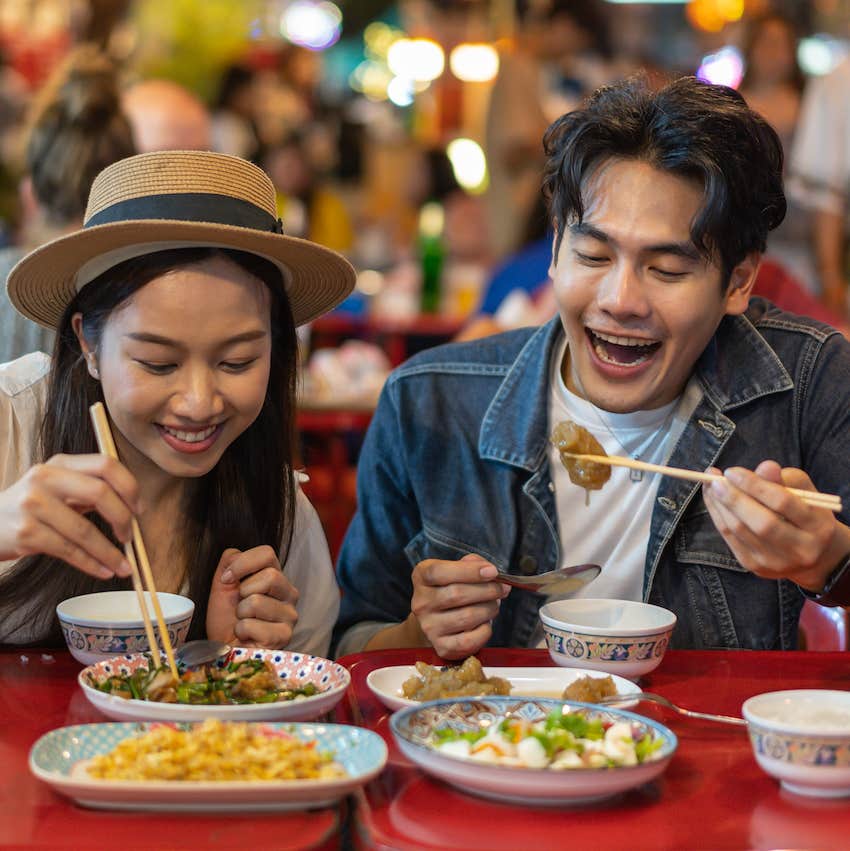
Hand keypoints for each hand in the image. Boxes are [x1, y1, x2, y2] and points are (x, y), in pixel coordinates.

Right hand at [0, 454, 136, 578]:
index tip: (139, 508)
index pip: (106, 464)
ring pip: (85, 530)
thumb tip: (131, 508)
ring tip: (124, 567)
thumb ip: (89, 490)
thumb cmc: (31, 507)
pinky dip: (91, 564)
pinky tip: (104, 571)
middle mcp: (45, 478)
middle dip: (123, 519)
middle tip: (130, 537)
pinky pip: (69, 551)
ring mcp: (33, 505)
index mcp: (60, 463)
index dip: (129, 486)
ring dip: (110, 553)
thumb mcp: (57, 488)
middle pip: (100, 493)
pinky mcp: (26, 533)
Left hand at [205, 546, 298, 648]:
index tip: (227, 579)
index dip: (243, 563)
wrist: (223, 651)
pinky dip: (241, 631)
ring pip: (258, 602)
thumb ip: (229, 563)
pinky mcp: (284, 636)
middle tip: (239, 607)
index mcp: (276, 577)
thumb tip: (236, 555)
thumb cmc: (226, 620)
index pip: (268, 554)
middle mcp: (289, 594)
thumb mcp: (222, 585)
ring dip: (240, 615)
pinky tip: (247, 637)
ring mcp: (290, 616)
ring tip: (242, 624)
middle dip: (244, 592)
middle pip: (271, 576)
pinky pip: (253, 626)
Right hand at [410, 554, 509, 659]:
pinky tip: (485, 623)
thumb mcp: (456, 568)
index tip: (492, 571)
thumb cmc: (451, 589)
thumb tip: (489, 572)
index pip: (439, 572)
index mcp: (421, 577)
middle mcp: (421, 602)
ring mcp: (429, 627)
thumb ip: (472, 563)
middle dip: (488, 590)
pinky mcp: (441, 647)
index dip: (469, 571)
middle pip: (457, 594)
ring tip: (494, 604)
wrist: (437, 620)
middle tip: (502, 588)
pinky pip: (470, 640)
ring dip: (489, 609)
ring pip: (467, 617)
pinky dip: (485, 630)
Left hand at [703, 460, 849, 590]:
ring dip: (719, 505)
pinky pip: (730, 538)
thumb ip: (786, 479)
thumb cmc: (807, 514)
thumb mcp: (806, 493)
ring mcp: (776, 562)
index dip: (754, 485)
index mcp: (817, 527)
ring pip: (740, 531)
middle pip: (761, 523)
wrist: (814, 557)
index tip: (732, 471)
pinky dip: (717, 516)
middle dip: (733, 498)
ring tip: (710, 485)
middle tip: (714, 479)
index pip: (782, 503)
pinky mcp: (755, 567)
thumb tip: (765, 467)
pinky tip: (712, 499)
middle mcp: (800, 549)